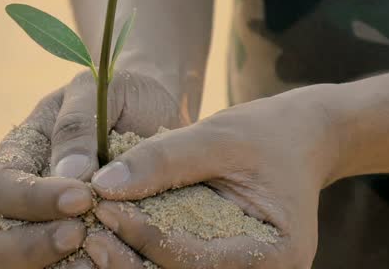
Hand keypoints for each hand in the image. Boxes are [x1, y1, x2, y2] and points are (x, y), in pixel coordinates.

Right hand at [0, 70, 185, 268]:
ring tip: (100, 259)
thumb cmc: (122, 97)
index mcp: (17, 155)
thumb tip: (69, 174)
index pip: (1, 187)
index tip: (82, 197)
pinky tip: (115, 263)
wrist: (155, 112)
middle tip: (79, 235)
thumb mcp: (99, 91)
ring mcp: (41, 231)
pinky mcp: (73, 251)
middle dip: (29, 246)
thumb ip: (78, 125)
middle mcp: (18, 201)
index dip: (33, 199)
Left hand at [86, 86, 337, 268]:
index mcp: (276, 254)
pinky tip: (111, 242)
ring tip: (91, 240)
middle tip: (87, 235)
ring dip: (131, 265)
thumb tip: (103, 184)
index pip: (195, 259)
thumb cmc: (264, 134)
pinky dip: (144, 258)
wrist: (301, 141)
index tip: (103, 207)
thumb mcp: (217, 136)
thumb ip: (164, 158)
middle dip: (130, 262)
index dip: (144, 236)